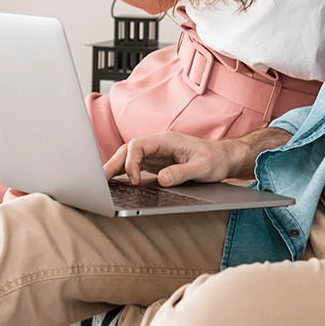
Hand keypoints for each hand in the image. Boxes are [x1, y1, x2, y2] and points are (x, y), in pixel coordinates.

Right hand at [103, 132, 250, 187]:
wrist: (224, 157)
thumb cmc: (215, 159)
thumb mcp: (202, 168)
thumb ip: (181, 173)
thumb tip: (161, 180)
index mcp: (166, 141)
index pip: (138, 145)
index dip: (131, 162)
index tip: (133, 180)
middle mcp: (157, 145)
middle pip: (128, 150)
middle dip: (113, 164)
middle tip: (100, 181)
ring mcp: (156, 154)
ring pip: (128, 158)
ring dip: (115, 169)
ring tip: (101, 184)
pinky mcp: (156, 164)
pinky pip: (135, 167)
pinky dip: (124, 174)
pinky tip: (116, 184)